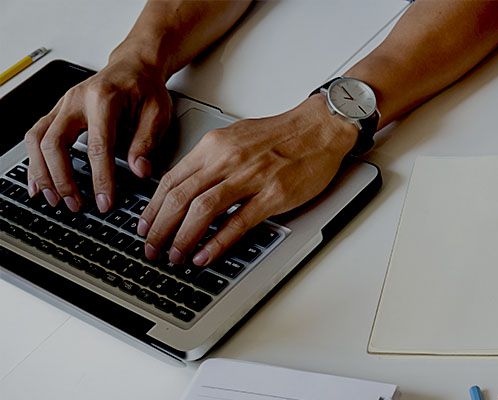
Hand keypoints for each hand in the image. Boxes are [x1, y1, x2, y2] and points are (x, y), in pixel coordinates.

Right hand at [24, 58, 171, 212]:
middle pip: (54, 143)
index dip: (101, 178)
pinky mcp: (57, 111)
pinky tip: (39, 183)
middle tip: (76, 204)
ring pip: (37, 140)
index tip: (105, 201)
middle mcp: (76, 100)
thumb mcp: (158, 112)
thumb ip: (147, 141)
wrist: (134, 65)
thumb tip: (140, 170)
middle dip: (62, 179)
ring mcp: (62, 105)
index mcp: (104, 99)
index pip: (98, 146)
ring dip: (43, 173)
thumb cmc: (146, 87)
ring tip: (55, 199)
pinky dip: (34, 161)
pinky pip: (35, 136)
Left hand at [137, 94, 357, 265]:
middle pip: (179, 197)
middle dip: (159, 228)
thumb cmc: (284, 134)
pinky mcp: (274, 194)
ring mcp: (251, 177)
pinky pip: (238, 222)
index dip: (153, 208)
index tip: (146, 225)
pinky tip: (205, 254)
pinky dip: (217, 242)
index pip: (171, 180)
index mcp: (214, 146)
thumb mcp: (237, 138)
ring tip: (175, 256)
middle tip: (152, 248)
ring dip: (183, 238)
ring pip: (202, 210)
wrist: (322, 126)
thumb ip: (212, 161)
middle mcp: (227, 159)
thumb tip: (189, 186)